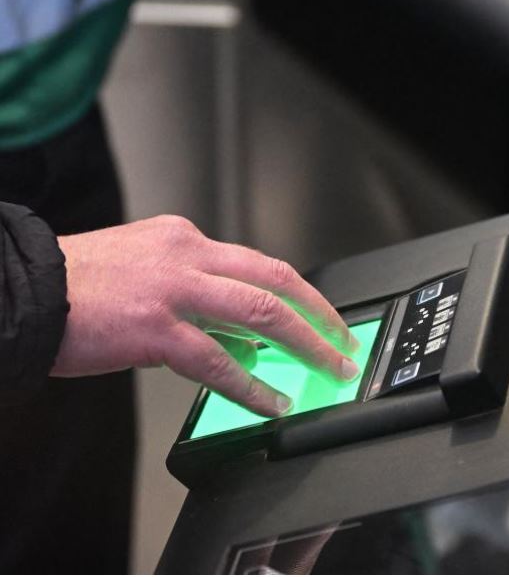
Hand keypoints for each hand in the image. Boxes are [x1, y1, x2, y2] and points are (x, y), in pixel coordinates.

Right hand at [55, 215, 358, 416]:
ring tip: (328, 369)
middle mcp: (188, 254)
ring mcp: (174, 289)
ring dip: (305, 345)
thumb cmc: (77, 284)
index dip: (300, 294)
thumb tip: (242, 334)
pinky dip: (252, 385)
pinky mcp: (155, 327)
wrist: (18, 288)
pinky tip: (272, 401)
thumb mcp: (145, 268)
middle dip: (320, 315)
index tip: (321, 316)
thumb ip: (195, 292)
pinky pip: (219, 360)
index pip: (260, 264)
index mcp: (186, 239)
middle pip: (277, 282)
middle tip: (344, 342)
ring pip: (262, 314)